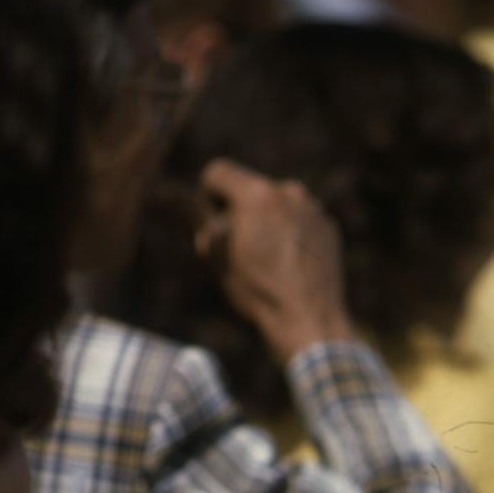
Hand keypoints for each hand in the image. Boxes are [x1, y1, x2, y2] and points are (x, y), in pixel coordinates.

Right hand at [196, 159, 352, 361]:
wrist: (310, 320)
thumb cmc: (257, 290)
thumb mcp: (216, 254)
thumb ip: (194, 215)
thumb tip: (164, 188)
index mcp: (256, 193)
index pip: (217, 172)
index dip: (207, 198)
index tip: (213, 227)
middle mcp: (288, 190)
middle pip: (249, 189)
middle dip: (239, 211)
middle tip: (239, 250)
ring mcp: (313, 207)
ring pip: (277, 204)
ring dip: (267, 221)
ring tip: (267, 261)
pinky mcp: (329, 226)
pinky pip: (301, 219)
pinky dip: (292, 233)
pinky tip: (290, 264)